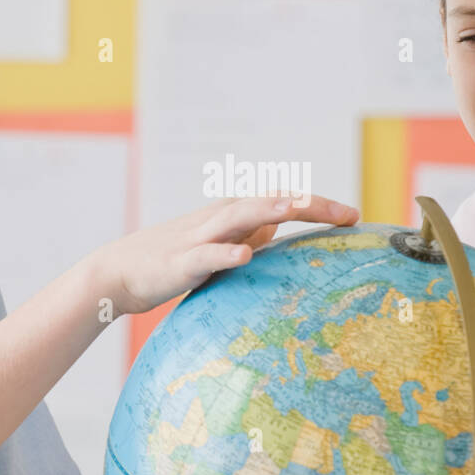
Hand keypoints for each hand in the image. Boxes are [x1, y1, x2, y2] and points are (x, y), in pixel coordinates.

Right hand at [92, 193, 359, 317]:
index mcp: (234, 215)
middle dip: (309, 205)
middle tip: (347, 213)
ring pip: (240, 216)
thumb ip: (249, 235)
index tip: (355, 217)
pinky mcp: (181, 261)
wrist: (119, 272)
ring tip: (298, 208)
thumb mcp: (219, 245)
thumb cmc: (173, 260)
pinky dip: (226, 253)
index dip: (318, 207)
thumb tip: (278, 226)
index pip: (282, 203)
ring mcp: (200, 237)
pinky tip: (245, 256)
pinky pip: (206, 255)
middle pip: (270, 202)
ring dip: (269, 209)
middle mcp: (221, 218)